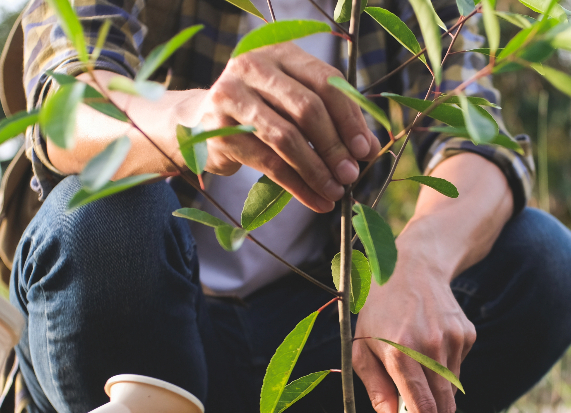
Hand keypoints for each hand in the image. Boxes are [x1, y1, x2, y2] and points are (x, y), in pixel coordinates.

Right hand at [185, 42, 380, 211]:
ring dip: (317, 170)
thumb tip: (371, 148)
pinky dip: (298, 186)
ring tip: (336, 192)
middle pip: (306, 107)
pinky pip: (268, 163)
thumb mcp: (295, 104)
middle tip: (352, 175)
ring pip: (286, 137)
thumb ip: (332, 119)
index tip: (366, 150)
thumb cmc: (261, 111)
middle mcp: (253, 66)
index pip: (325, 81)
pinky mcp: (218, 130)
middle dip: (334, 146)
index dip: (350, 118)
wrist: (199, 121)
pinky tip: (317, 201)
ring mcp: (231, 96)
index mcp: (280, 52)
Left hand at [353, 254, 475, 412]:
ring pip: (451, 391)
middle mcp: (429, 348)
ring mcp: (452, 340)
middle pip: (443, 409)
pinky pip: (458, 369)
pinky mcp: (467, 335)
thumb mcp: (362, 349)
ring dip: (435, 390)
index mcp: (399, 354)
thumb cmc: (379, 312)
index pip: (421, 409)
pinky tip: (430, 342)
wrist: (413, 266)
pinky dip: (445, 368)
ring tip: (416, 361)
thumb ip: (378, 393)